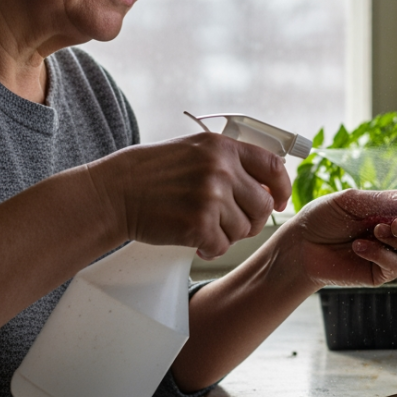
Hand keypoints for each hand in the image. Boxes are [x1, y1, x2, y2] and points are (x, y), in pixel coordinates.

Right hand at [92, 133, 291, 257]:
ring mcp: (210, 196)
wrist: (113, 192)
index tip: (279, 201)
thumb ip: (229, 162)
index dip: (282, 187)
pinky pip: (222, 246)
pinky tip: (196, 242)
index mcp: (222, 147)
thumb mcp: (194, 151)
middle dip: (252, 220)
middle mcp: (220, 169)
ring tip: (204, 228)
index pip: (273, 165)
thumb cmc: (151, 173)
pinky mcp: (198, 224)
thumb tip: (267, 185)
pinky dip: (211, 249)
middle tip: (235, 225)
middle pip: (262, 204)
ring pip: (242, 229)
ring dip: (226, 235)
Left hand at [277, 188, 396, 288]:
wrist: (300, 245)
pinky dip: (380, 253)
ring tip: (374, 232)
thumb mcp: (353, 201)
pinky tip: (359, 247)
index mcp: (394, 207)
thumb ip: (386, 200)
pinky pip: (396, 265)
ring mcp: (392, 251)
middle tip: (396, 224)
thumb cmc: (324, 218)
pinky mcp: (382, 272)